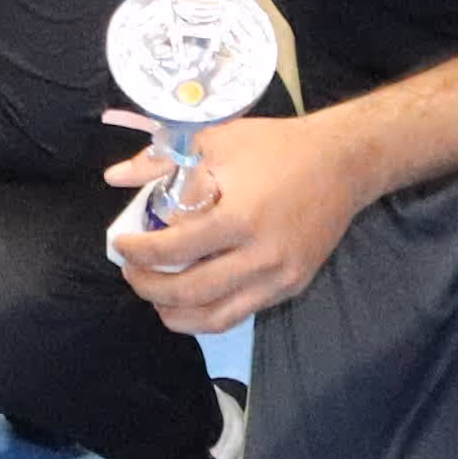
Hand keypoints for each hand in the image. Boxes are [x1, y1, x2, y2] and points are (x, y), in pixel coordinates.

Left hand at [104, 110, 366, 330]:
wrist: (343, 162)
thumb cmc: (276, 146)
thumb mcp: (215, 140)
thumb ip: (162, 161)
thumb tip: (115, 177)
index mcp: (240, 216)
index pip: (176, 248)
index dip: (139, 252)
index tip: (120, 244)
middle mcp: (262, 256)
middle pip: (191, 292)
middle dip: (149, 288)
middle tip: (130, 272)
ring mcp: (280, 277)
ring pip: (216, 317)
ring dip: (175, 314)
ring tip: (154, 296)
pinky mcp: (292, 287)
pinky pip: (241, 313)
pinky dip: (208, 313)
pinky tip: (189, 300)